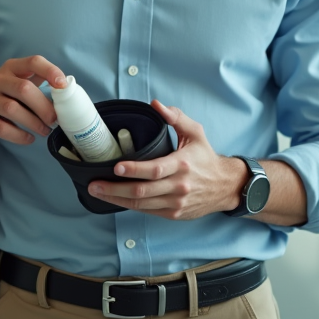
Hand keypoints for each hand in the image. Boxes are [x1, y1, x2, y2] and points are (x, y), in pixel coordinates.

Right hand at [0, 55, 65, 147]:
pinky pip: (1, 128)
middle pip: (24, 88)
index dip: (50, 71)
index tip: (63, 86)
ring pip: (12, 109)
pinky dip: (19, 135)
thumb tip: (65, 89)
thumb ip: (35, 84)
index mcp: (9, 68)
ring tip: (44, 131)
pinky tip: (28, 138)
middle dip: (43, 106)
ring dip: (33, 123)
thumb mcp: (14, 88)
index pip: (32, 62)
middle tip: (54, 120)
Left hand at [89, 100, 243, 220]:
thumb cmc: (206, 157)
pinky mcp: (173, 213)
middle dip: (114, 188)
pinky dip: (129, 206)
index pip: (154, 170)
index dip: (133, 170)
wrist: (225, 186)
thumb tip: (156, 104)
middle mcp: (178, 186)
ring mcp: (175, 202)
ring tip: (97, 191)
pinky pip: (147, 211)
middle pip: (142, 190)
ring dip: (116, 199)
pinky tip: (115, 199)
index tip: (115, 167)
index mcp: (182, 165)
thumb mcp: (195, 133)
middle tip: (94, 184)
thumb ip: (176, 117)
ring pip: (141, 204)